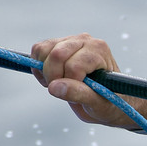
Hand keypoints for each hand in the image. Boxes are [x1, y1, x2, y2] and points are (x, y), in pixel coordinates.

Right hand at [31, 33, 146, 129]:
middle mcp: (86, 41)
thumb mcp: (98, 104)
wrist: (108, 100)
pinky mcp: (57, 44)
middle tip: (63, 90)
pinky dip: (38, 66)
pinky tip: (51, 77)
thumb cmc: (108, 103)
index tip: (75, 96)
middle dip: (53, 77)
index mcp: (99, 51)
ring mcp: (71, 40)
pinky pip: (38, 50)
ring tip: (59, 84)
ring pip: (43, 50)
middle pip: (56, 55)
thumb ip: (79, 94)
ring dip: (44, 71)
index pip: (73, 66)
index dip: (68, 84)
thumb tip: (54, 87)